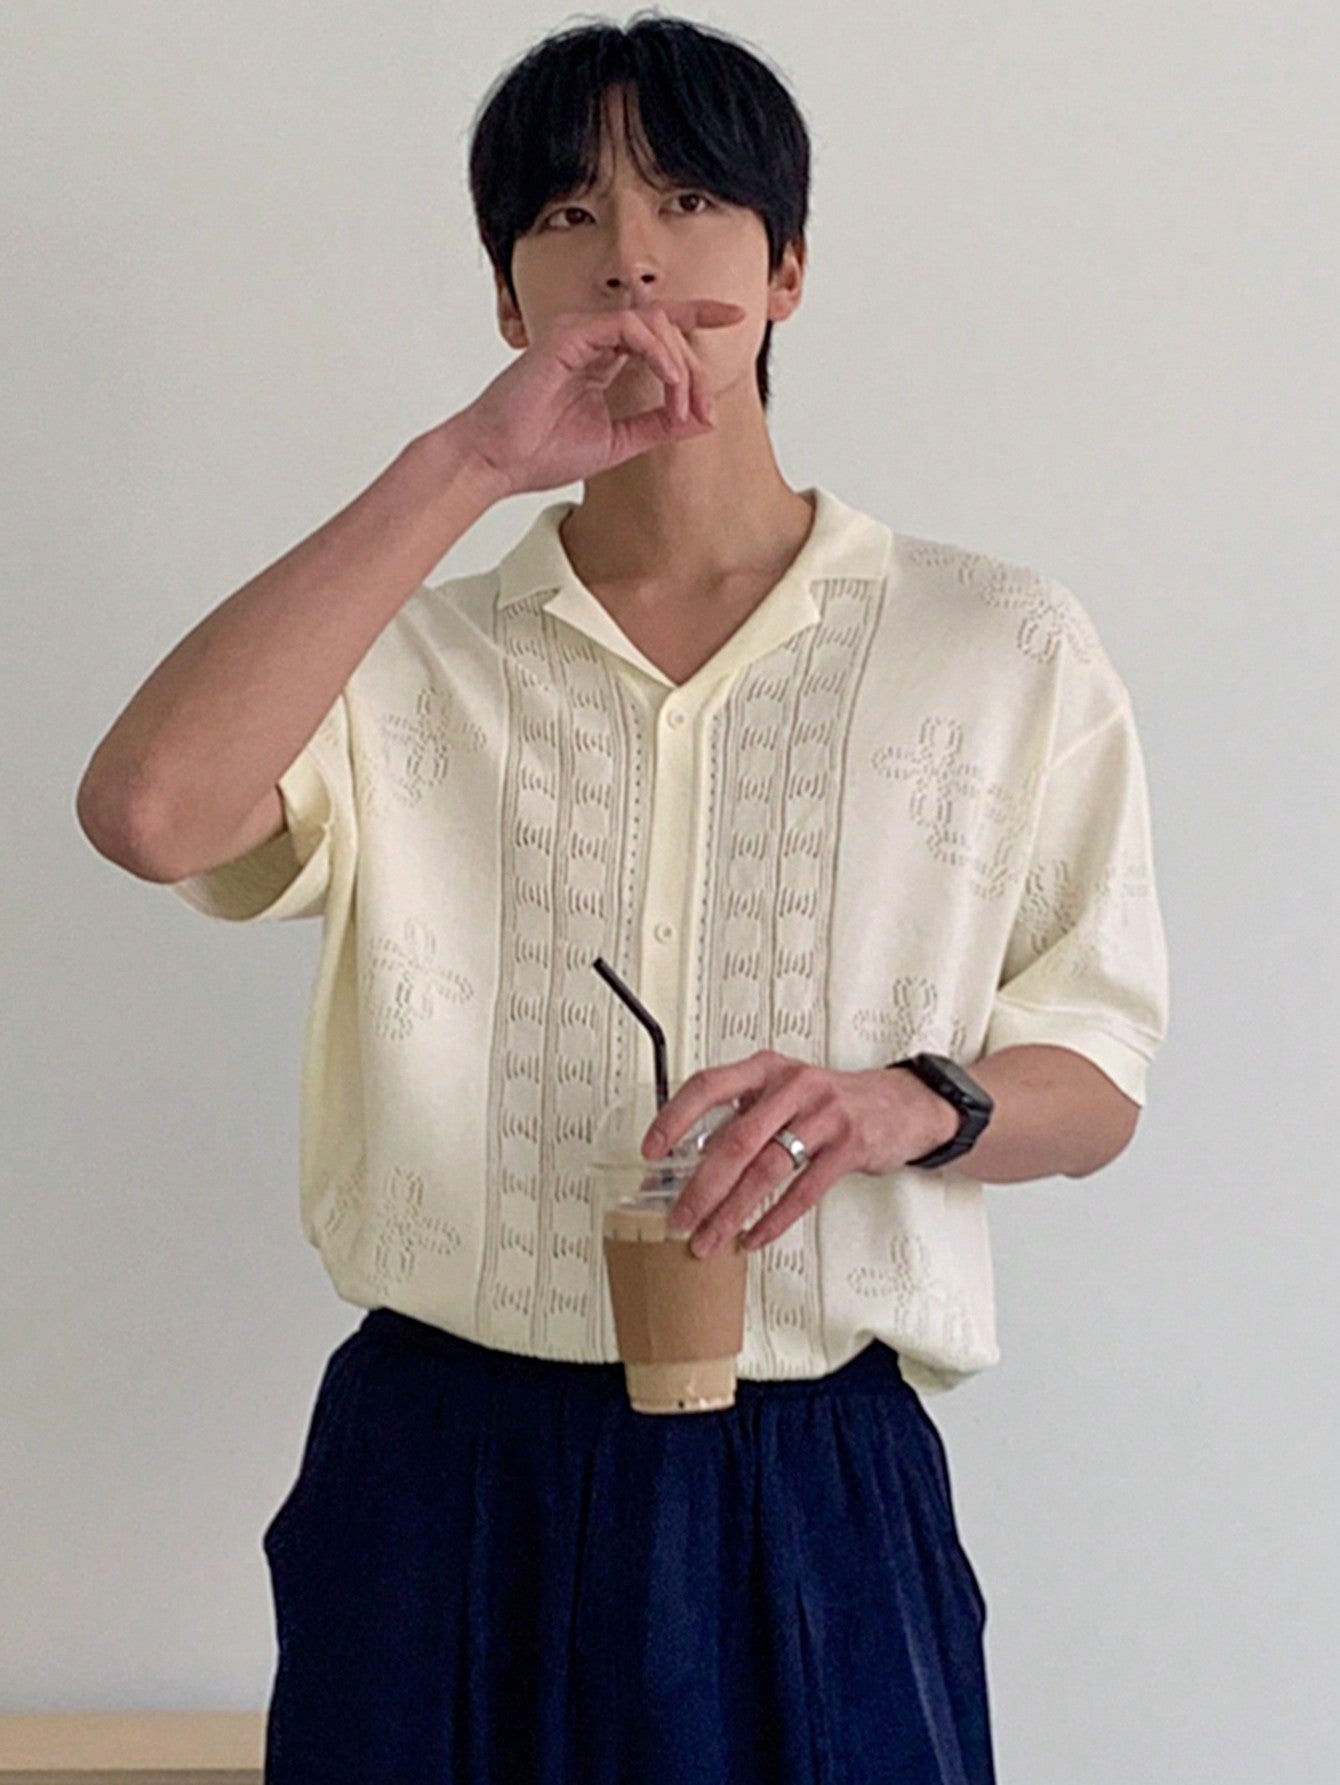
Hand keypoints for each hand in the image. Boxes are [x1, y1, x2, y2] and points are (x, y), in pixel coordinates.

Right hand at [450, 298, 745, 498]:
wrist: (498, 463)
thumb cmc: (542, 453)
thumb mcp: (619, 441)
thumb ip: (658, 425)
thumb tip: (703, 418)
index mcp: (603, 358)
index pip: (658, 324)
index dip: (698, 314)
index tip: (736, 316)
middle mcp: (593, 338)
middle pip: (665, 327)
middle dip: (694, 368)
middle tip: (703, 410)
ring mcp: (581, 332)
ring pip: (653, 323)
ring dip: (679, 365)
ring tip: (684, 405)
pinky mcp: (570, 336)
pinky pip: (630, 328)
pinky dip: (658, 354)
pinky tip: (669, 383)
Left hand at [640, 1051, 960, 1256]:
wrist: (900, 1103)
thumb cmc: (830, 1101)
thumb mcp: (782, 1093)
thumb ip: (741, 1118)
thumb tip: (689, 1163)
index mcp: (766, 1069)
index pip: (707, 1085)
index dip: (674, 1118)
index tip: (651, 1150)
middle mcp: (792, 1086)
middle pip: (733, 1140)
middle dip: (700, 1187)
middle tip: (677, 1219)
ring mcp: (823, 1115)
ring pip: (765, 1171)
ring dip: (731, 1212)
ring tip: (708, 1239)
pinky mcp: (849, 1146)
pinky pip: (803, 1191)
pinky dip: (773, 1221)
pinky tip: (753, 1238)